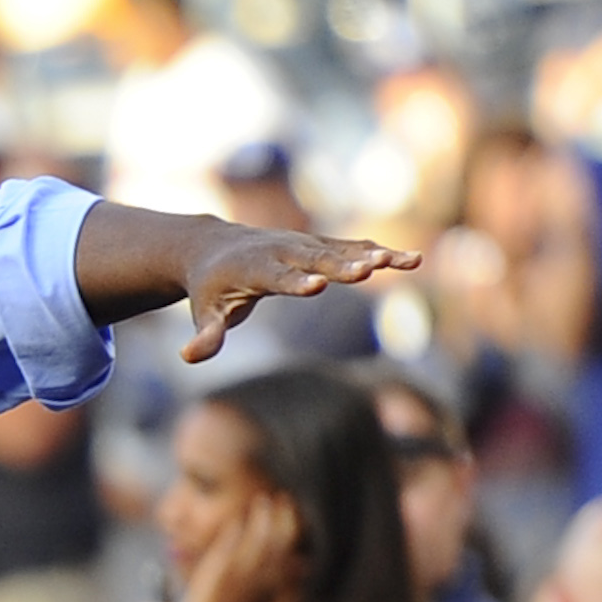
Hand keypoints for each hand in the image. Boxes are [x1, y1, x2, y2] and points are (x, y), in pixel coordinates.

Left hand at [177, 494, 300, 601]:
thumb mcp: (264, 596)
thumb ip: (285, 579)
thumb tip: (304, 564)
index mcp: (276, 583)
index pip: (295, 548)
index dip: (298, 525)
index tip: (297, 508)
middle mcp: (263, 577)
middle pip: (281, 538)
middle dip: (285, 515)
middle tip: (283, 497)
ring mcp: (241, 574)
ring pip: (258, 537)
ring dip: (262, 516)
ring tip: (262, 501)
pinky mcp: (219, 573)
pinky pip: (230, 545)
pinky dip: (235, 530)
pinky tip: (237, 521)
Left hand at [179, 226, 421, 363]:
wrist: (213, 246)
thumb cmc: (209, 288)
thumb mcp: (204, 313)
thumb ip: (205, 335)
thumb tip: (188, 357)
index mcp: (255, 269)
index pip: (278, 277)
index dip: (296, 282)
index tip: (317, 287)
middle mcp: (282, 250)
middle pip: (317, 259)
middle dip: (343, 266)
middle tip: (370, 272)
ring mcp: (303, 244)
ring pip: (342, 250)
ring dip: (375, 255)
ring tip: (409, 262)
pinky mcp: (319, 244)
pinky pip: (352, 248)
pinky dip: (380, 252)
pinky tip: (412, 259)